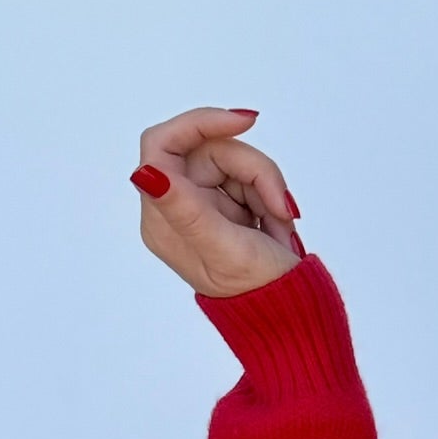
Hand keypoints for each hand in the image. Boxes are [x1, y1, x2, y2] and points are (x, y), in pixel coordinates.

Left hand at [131, 107, 304, 297]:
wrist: (291, 315)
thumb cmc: (259, 291)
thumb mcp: (223, 248)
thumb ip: (186, 209)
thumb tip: (146, 174)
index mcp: (164, 218)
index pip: (162, 145)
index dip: (200, 124)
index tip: (243, 123)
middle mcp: (178, 208)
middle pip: (210, 150)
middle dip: (254, 171)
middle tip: (281, 206)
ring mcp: (205, 208)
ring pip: (237, 163)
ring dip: (268, 189)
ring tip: (281, 225)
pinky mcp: (229, 209)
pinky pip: (251, 180)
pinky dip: (272, 199)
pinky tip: (278, 228)